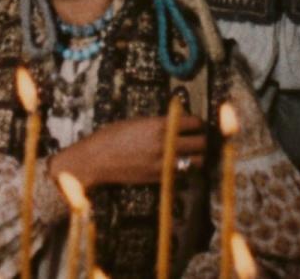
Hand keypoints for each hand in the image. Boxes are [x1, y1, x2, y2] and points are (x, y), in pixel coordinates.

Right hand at [49, 114, 205, 187]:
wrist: (96, 160)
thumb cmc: (112, 137)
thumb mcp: (137, 122)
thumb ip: (160, 123)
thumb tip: (178, 122)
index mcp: (159, 125)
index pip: (194, 122)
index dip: (198, 123)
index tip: (197, 124)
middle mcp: (165, 144)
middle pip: (201, 143)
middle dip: (203, 140)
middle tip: (200, 139)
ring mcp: (163, 163)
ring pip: (197, 162)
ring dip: (198, 157)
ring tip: (193, 154)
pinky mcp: (159, 178)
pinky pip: (182, 175)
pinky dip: (184, 170)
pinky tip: (179, 166)